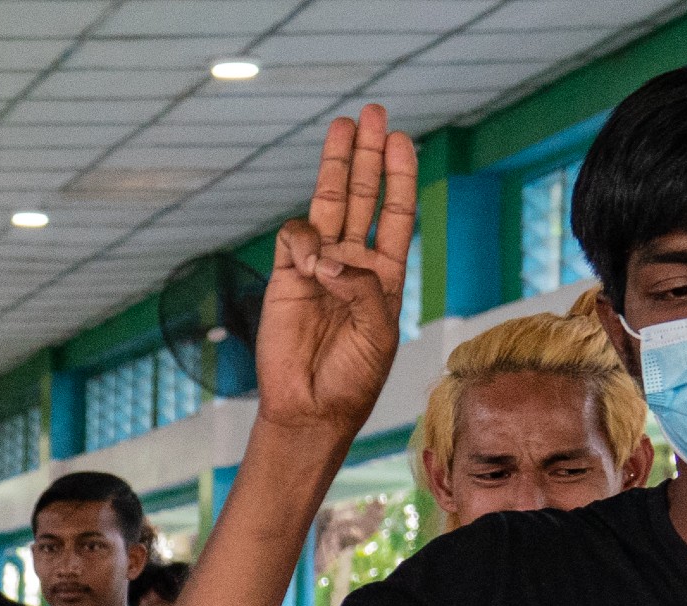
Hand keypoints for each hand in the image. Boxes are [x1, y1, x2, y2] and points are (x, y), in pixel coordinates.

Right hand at [257, 105, 417, 444]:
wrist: (310, 410)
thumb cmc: (353, 379)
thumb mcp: (378, 333)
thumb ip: (362, 287)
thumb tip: (329, 255)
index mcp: (384, 274)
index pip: (395, 213)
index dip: (398, 175)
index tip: (401, 140)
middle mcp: (352, 263)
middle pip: (362, 195)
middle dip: (367, 154)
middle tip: (372, 114)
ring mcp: (318, 268)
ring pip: (328, 204)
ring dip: (336, 165)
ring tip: (343, 128)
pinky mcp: (286, 278)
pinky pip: (294, 239)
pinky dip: (303, 239)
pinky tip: (311, 259)